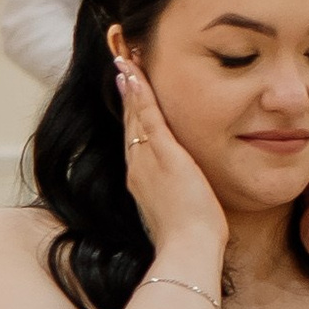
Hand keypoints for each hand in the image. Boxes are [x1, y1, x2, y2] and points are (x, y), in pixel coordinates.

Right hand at [106, 36, 228, 275]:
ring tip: (123, 57)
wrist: (187, 250)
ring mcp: (147, 160)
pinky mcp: (163, 156)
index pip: (135, 138)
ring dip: (129, 84)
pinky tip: (134, 74)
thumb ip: (176, 196)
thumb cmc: (189, 239)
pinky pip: (148, 118)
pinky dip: (140, 94)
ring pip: (136, 115)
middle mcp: (137, 167)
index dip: (131, 112)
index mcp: (141, 179)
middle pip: (130, 121)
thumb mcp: (178, 211)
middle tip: (120, 62)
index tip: (128, 90)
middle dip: (126, 92)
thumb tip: (184, 192)